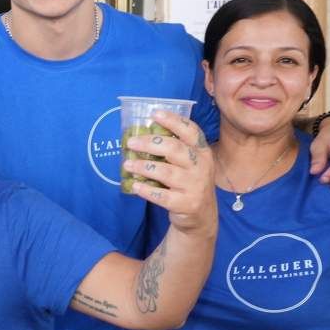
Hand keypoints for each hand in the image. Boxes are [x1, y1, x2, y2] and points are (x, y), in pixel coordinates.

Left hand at [122, 110, 216, 235]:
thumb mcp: (190, 163)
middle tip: (131, 142)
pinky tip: (135, 185)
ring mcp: (195, 186)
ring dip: (144, 167)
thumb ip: (174, 150)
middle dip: (151, 144)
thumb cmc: (189, 182)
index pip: (191, 131)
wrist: (201, 215)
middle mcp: (201, 166)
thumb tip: (142, 135)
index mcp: (202, 151)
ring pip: (166, 172)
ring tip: (127, 165)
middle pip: (175, 149)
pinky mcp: (186, 204)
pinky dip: (147, 190)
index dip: (173, 121)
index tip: (154, 114)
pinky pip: (162, 195)